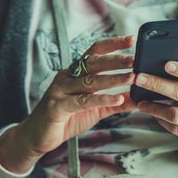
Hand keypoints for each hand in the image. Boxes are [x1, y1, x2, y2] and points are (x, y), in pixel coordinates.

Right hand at [0, 36, 136, 173]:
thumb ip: (116, 102)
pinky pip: (82, 101)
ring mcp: (61, 90)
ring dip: (113, 79)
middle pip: (93, 63)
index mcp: (76, 73)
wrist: (39, 136)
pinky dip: (101, 99)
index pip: (95, 52)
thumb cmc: (67, 118)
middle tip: (135, 60)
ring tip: (132, 78)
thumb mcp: (97, 109)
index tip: (131, 40)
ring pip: (89, 81)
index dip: (112, 44)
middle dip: (115, 60)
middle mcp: (68, 77)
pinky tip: (117, 99)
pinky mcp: (58, 107)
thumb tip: (138, 98)